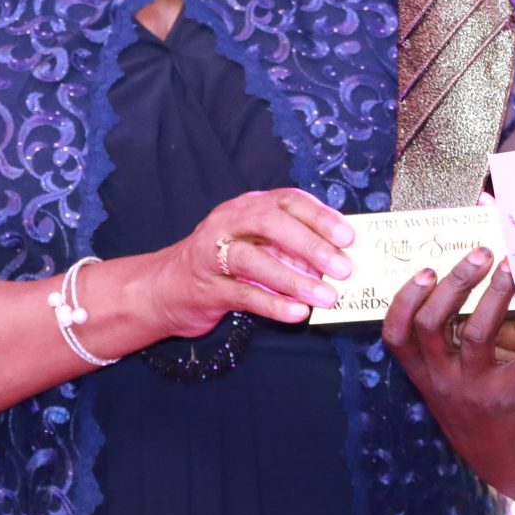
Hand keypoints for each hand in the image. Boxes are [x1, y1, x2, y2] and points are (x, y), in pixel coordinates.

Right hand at [139, 188, 353, 339]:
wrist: (165, 289)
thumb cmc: (224, 265)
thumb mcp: (256, 245)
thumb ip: (290, 247)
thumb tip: (337, 259)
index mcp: (247, 207)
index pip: (287, 200)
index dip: (320, 216)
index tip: (348, 237)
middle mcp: (227, 223)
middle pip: (269, 223)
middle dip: (310, 244)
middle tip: (343, 268)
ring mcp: (211, 254)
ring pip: (253, 259)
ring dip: (294, 278)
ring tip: (326, 297)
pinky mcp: (205, 288)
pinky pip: (242, 294)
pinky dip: (272, 304)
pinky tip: (297, 314)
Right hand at [382, 251, 514, 512]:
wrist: (504, 464)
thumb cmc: (474, 410)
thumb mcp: (446, 383)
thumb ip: (446, 346)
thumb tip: (464, 282)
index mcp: (423, 374)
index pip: (396, 335)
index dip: (405, 300)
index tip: (425, 271)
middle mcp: (442, 381)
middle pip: (433, 324)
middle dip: (455, 282)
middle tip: (480, 253)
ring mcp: (473, 390)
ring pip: (476, 334)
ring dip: (494, 295)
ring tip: (511, 269)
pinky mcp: (508, 398)